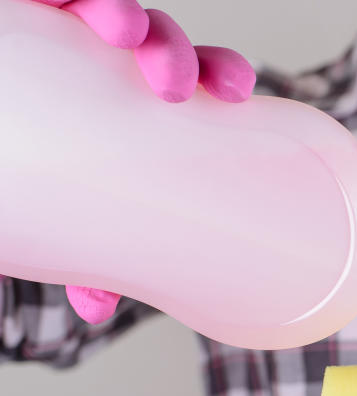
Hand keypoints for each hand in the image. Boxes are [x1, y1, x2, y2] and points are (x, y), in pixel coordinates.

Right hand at [28, 0, 255, 322]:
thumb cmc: (31, 176)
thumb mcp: (64, 212)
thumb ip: (85, 251)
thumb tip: (98, 309)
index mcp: (137, 98)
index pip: (193, 74)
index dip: (220, 72)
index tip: (236, 95)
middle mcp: (107, 60)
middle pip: (162, 40)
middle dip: (178, 52)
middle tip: (174, 87)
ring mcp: (66, 32)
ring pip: (112, 8)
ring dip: (128, 15)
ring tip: (125, 33)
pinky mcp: (25, 14)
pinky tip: (68, 5)